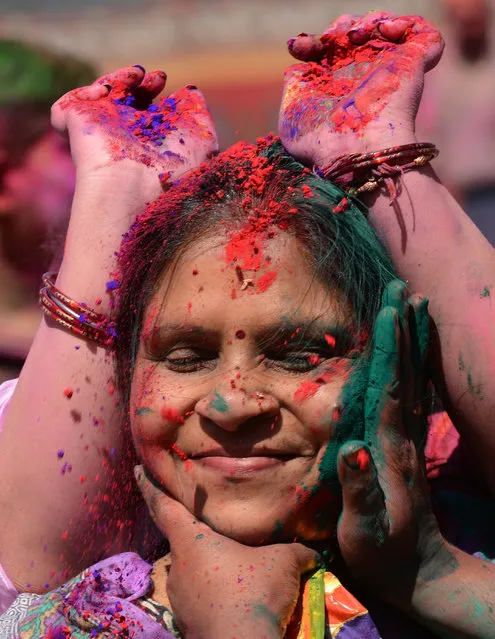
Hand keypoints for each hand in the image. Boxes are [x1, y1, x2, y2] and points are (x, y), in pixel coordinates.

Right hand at [51, 65, 217, 203]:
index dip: (153, 88)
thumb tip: (190, 90)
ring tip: (135, 75)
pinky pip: (66, 107)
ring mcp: (99, 132)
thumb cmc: (174, 170)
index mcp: (150, 142)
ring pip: (96, 98)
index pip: (145, 110)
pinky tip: (103, 92)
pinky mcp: (76, 128)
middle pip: (122, 100)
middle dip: (136, 79)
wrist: (137, 188)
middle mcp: (123, 138)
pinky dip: (81, 93)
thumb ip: (197, 112)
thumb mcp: (201, 139)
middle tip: (156, 78)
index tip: (163, 80)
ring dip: (115, 78)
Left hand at [135, 467, 318, 638]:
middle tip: (216, 531)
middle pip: (180, 540)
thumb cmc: (254, 591)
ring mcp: (179, 598)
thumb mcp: (284, 562)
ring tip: (234, 570)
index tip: (136, 470)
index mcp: (190, 540)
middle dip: (196, 536)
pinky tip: (235, 600)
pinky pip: (199, 599)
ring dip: (207, 569)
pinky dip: (213, 595)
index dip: (150, 485)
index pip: (163, 505)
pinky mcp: (187, 623)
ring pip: (190, 572)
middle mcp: (177, 566)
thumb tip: (312, 552)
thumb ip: (297, 551)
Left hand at [279, 12, 443, 167]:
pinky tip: (387, 31)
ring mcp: (389, 70)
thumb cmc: (320, 141)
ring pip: (385, 26)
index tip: (300, 48)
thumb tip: (298, 64)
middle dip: (341, 27)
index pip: (326, 52)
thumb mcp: (291, 114)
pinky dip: (407, 23)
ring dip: (369, 20)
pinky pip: (423, 33)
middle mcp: (362, 77)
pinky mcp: (414, 64)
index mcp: (335, 87)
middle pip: (355, 33)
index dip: (312, 43)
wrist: (354, 151)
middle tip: (335, 40)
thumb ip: (294, 86)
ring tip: (358, 35)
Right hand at [336, 280, 452, 606]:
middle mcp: (404, 437)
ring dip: (413, 342)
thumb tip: (350, 448)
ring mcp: (410, 440)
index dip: (390, 349)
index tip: (390, 308)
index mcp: (390, 450)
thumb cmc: (384, 554)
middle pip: (405, 374)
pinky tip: (411, 351)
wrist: (422, 576)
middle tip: (404, 288)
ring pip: (414, 380)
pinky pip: (415, 396)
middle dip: (404, 331)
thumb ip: (356, 489)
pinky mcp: (410, 447)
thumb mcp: (362, 530)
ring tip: (415, 306)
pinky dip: (415, 366)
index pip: (390, 388)